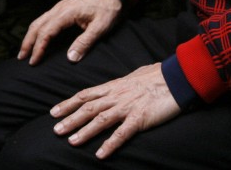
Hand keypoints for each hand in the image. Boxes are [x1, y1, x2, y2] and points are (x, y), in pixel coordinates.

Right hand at [17, 0, 121, 64]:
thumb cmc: (108, 7)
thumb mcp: (100, 27)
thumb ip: (85, 42)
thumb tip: (70, 59)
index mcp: (66, 13)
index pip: (46, 32)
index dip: (38, 47)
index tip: (34, 61)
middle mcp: (59, 8)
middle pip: (37, 25)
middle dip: (28, 42)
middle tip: (21, 58)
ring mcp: (59, 6)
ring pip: (38, 20)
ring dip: (30, 35)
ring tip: (25, 50)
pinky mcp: (62, 7)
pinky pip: (44, 18)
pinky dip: (37, 29)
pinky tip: (37, 36)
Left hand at [51, 63, 181, 159]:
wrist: (177, 77)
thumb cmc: (157, 76)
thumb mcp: (133, 77)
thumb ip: (120, 84)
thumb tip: (114, 86)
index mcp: (113, 86)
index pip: (85, 95)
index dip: (68, 104)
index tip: (54, 112)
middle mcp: (116, 96)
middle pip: (88, 108)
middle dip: (70, 119)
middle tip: (55, 130)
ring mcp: (127, 107)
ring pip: (100, 120)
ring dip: (85, 131)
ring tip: (71, 141)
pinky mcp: (140, 118)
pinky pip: (122, 133)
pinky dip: (110, 144)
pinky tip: (100, 153)